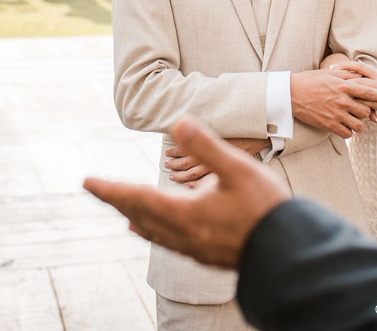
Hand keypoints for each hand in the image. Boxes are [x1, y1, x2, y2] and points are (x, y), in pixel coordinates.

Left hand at [84, 115, 287, 268]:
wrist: (290, 253)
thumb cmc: (267, 209)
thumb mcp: (237, 168)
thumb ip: (205, 146)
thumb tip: (177, 121)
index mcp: (186, 215)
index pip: (137, 198)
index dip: (110, 189)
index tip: (87, 182)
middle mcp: (184, 236)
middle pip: (139, 215)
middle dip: (115, 199)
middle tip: (93, 188)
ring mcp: (195, 249)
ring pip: (154, 231)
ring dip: (133, 215)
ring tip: (120, 210)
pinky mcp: (207, 255)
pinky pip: (169, 242)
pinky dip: (154, 231)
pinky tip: (158, 231)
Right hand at [291, 65, 376, 136]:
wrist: (291, 94)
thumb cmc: (309, 80)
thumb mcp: (329, 74)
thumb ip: (346, 75)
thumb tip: (360, 75)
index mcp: (343, 86)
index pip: (368, 91)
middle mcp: (342, 101)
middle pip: (366, 110)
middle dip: (368, 111)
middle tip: (366, 112)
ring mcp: (336, 114)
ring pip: (358, 125)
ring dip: (359, 124)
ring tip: (356, 121)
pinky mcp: (329, 125)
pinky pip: (347, 133)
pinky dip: (349, 131)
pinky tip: (346, 127)